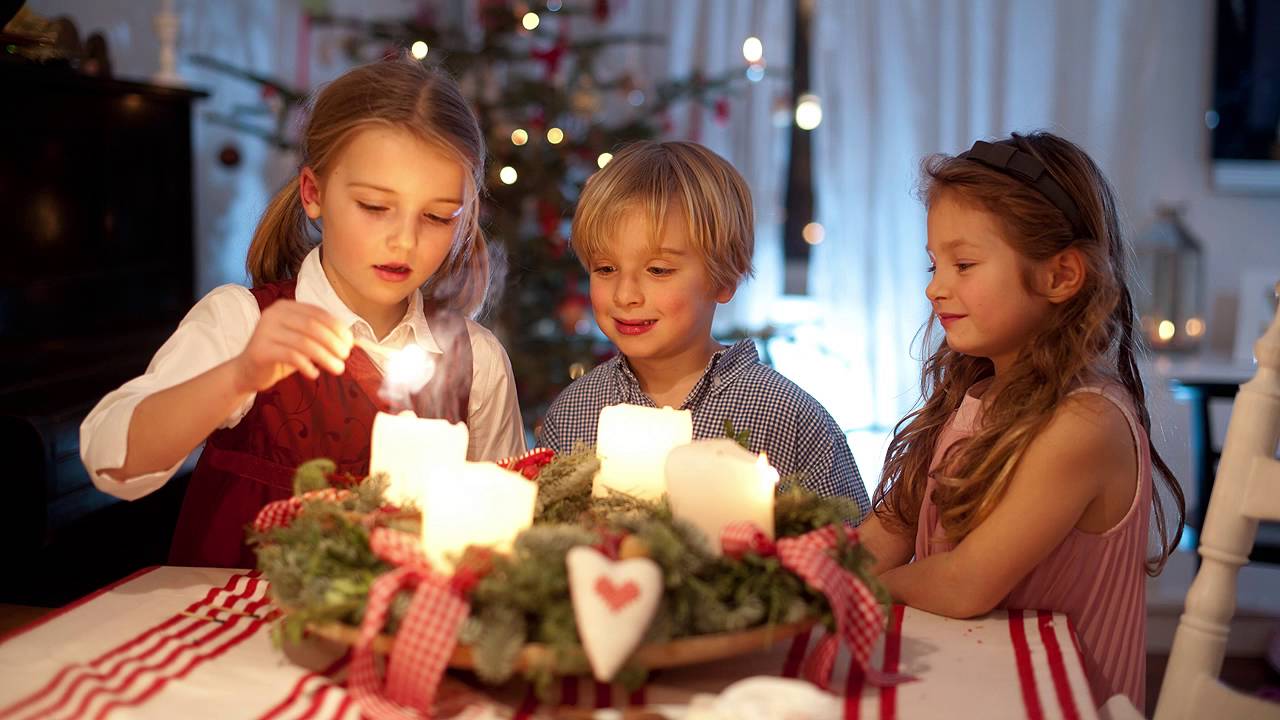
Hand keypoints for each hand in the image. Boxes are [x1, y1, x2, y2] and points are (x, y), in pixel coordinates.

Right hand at [232, 300, 353, 392]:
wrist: (247, 371)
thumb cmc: (280, 354)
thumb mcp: (302, 340)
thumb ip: (321, 336)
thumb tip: (352, 340)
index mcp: (286, 307)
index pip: (318, 313)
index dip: (338, 328)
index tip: (351, 343)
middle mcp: (274, 314)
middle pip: (313, 326)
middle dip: (334, 342)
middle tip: (345, 357)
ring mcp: (265, 331)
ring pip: (304, 342)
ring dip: (325, 357)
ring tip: (337, 368)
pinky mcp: (260, 350)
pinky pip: (291, 356)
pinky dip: (307, 366)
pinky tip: (314, 374)